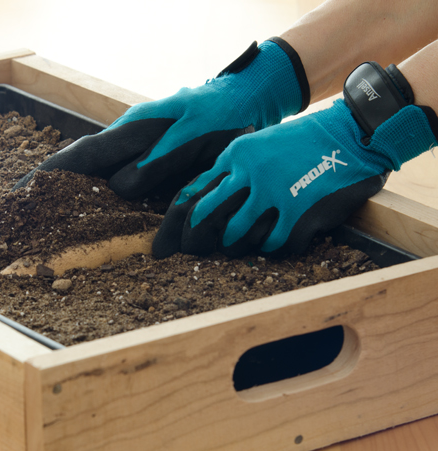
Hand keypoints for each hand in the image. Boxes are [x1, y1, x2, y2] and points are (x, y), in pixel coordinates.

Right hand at [12, 38, 308, 198]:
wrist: (242, 104)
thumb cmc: (219, 117)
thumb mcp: (189, 137)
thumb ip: (154, 161)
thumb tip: (122, 186)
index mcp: (129, 133)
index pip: (79, 157)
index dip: (47, 177)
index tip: (17, 196)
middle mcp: (126, 144)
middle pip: (79, 170)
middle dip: (50, 192)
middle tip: (23, 220)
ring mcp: (136, 155)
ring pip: (96, 179)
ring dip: (72, 200)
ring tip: (48, 227)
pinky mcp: (149, 167)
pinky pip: (118, 186)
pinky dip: (102, 203)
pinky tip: (97, 222)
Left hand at [152, 62, 437, 257]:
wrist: (350, 132)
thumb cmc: (299, 143)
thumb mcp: (256, 147)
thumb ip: (229, 172)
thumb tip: (198, 206)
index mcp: (234, 157)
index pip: (189, 196)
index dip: (171, 226)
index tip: (162, 247)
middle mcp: (248, 174)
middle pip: (203, 219)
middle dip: (192, 243)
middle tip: (190, 254)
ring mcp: (274, 193)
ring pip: (235, 235)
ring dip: (232, 246)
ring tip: (235, 246)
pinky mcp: (300, 211)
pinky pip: (273, 244)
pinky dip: (269, 249)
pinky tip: (274, 242)